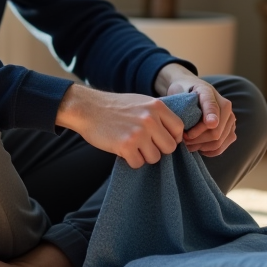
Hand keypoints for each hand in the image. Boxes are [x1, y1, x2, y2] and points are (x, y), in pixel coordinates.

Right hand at [55, 84, 182, 167]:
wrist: (87, 108)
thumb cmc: (114, 107)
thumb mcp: (140, 102)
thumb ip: (157, 115)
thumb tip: (176, 134)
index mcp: (156, 106)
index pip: (179, 129)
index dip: (172, 138)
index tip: (161, 140)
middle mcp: (150, 119)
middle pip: (170, 147)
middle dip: (158, 149)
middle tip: (145, 145)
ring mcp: (139, 133)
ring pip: (155, 158)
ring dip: (144, 156)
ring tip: (132, 147)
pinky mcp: (126, 145)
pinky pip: (139, 163)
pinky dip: (131, 161)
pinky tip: (123, 151)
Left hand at [155, 64, 235, 156]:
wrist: (188, 89)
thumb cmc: (186, 90)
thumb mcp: (191, 91)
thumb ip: (203, 105)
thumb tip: (213, 124)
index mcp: (221, 102)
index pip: (213, 122)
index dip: (199, 130)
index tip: (187, 134)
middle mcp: (229, 113)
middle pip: (215, 135)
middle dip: (196, 139)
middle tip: (181, 138)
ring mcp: (230, 124)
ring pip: (217, 144)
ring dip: (200, 146)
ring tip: (186, 142)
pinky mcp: (229, 133)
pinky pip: (219, 148)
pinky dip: (206, 151)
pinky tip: (196, 146)